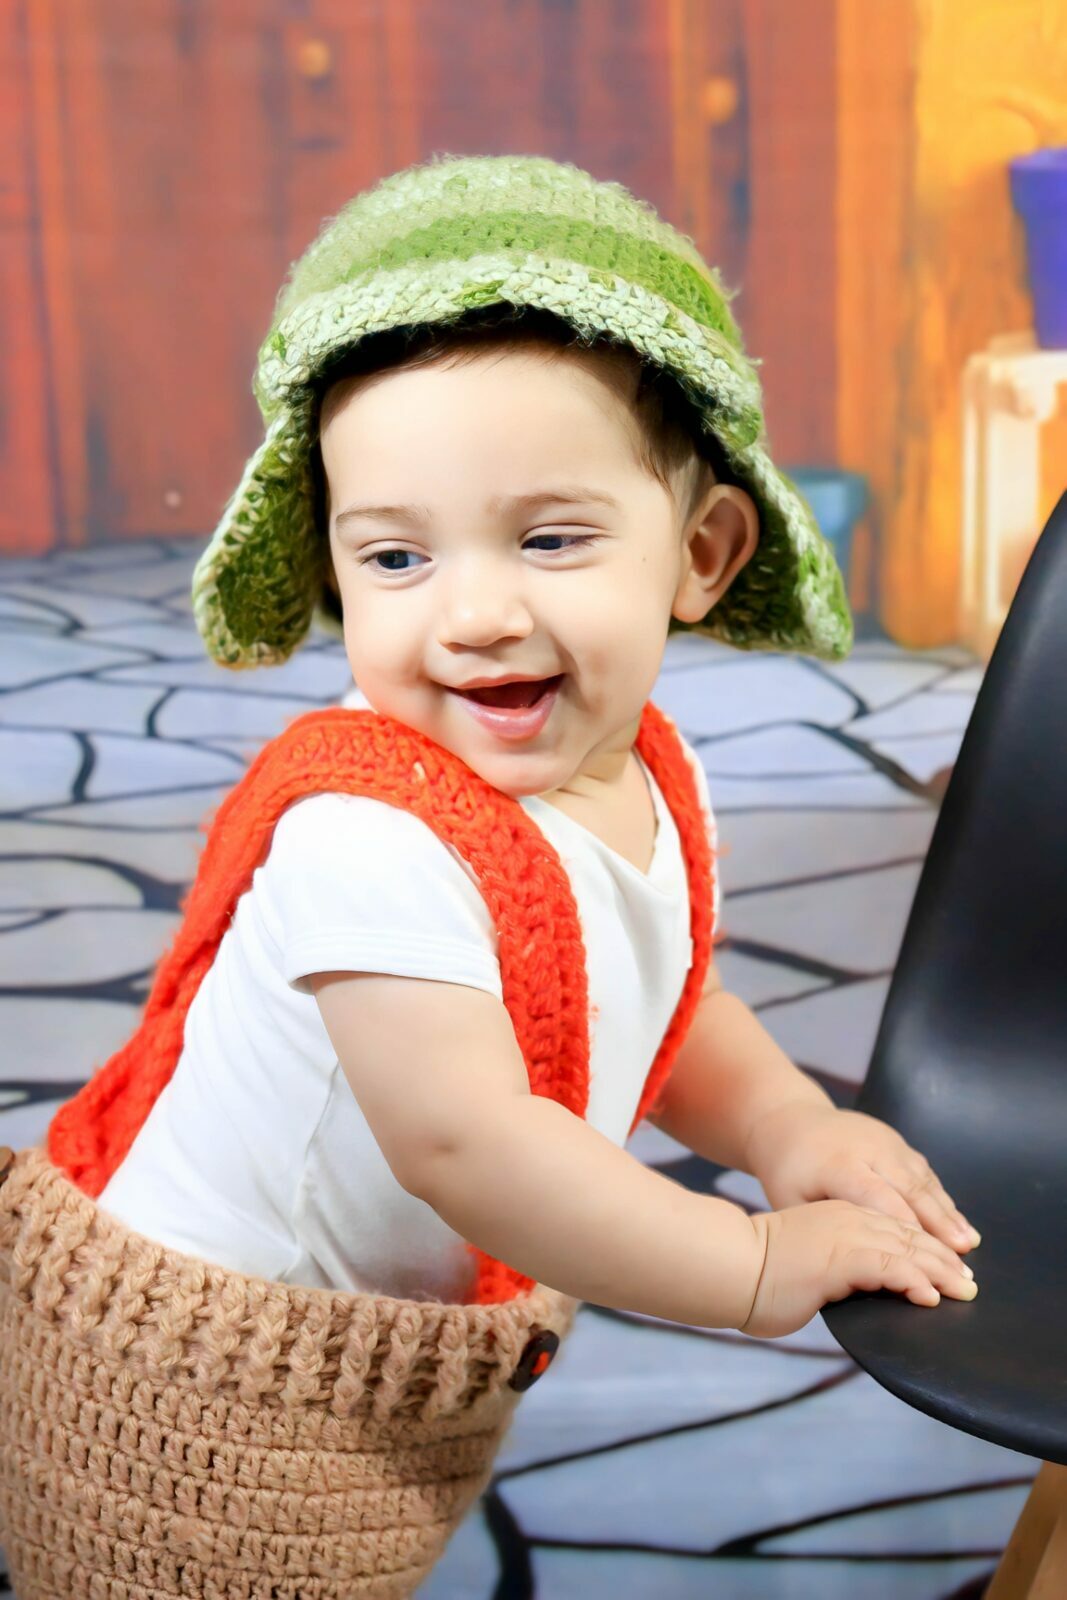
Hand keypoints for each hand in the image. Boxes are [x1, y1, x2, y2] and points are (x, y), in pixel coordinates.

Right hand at [739, 1199, 977, 1339]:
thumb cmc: (756, 1273)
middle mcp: (846, 1217)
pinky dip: (915, 1282)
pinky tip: (930, 1298)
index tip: (946, 1267)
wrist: (730, 1265)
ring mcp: (846, 1234)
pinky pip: (891, 1269)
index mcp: (837, 1215)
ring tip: (963, 1291)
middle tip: (968, 1283)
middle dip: (943, 1259)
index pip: (891, 1227)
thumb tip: (841, 1290)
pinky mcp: (843, 1257)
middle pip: (909, 1235)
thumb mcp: (802, 1263)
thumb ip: (828, 1270)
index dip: (923, 1247)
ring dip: (940, 1271)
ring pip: (907, 1249)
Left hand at [745, 1102, 980, 1255]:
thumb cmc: (788, 1172)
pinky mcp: (894, 1140)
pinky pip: (923, 1171)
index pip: (880, 1199)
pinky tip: (957, 1222)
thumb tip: (855, 1266)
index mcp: (840, 1164)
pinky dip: (941, 1197)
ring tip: (968, 1245)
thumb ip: (826, 1229)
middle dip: (939, 1225)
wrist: (789, 1119)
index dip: (907, 1229)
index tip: (929, 1259)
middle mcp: (869, 1148)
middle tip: (961, 1259)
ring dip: (947, 1213)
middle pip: (910, 1189)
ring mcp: (885, 1140)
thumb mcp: (791, 1201)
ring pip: (922, 1180)